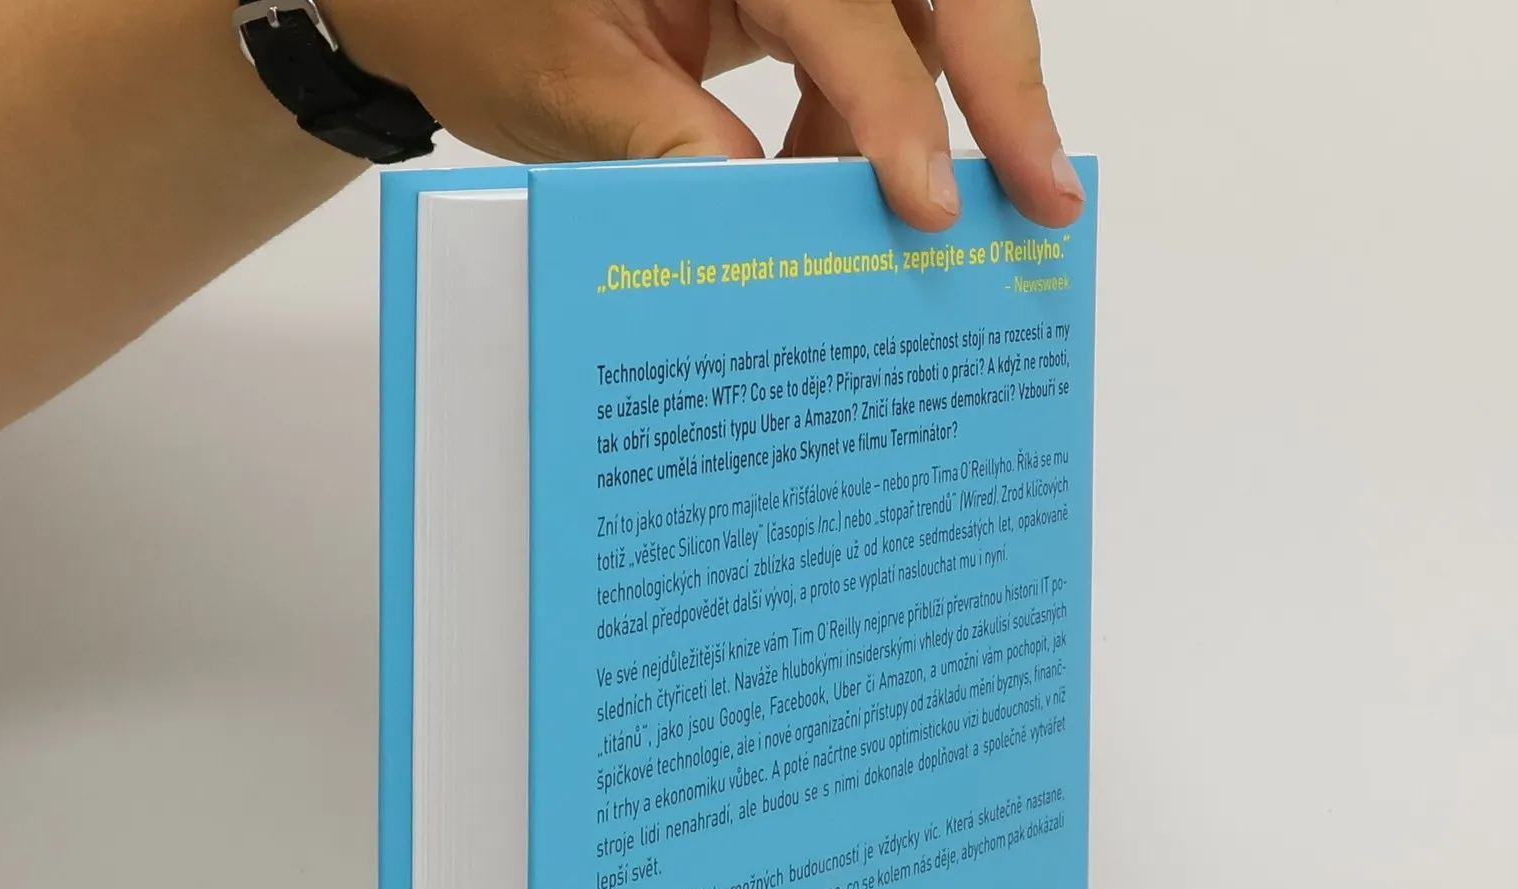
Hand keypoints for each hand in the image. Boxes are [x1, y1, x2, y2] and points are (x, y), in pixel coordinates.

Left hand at [334, 0, 1084, 230]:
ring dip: (945, 105)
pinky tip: (844, 189)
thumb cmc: (470, 12)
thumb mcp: (565, 90)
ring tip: (948, 217)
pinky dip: (869, 116)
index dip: (895, 108)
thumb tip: (785, 236)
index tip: (932, 205)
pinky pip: (865, 36)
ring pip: (915, 6)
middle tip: (1046, 193)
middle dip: (996, 79)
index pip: (844, 3)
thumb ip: (675, 151)